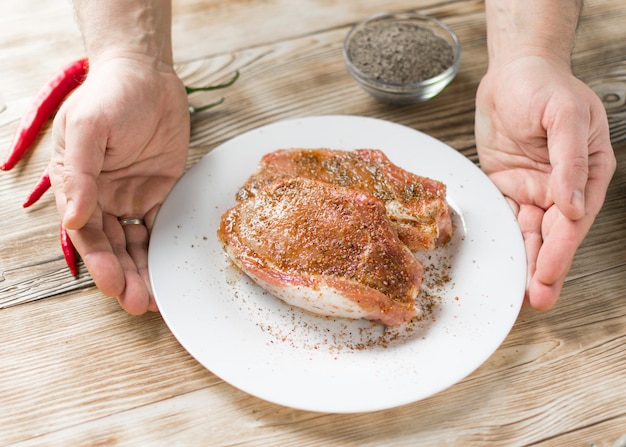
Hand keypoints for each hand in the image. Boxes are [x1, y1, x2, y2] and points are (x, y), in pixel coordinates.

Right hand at [50, 56, 189, 313]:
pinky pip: (161, 227)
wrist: (147, 75)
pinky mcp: (160, 193)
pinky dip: (164, 249)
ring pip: (136, 243)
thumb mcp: (88, 128)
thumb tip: (73, 219)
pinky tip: (170, 270)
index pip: (86, 233)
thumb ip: (79, 173)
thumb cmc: (110, 95)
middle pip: (112, 246)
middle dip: (125, 276)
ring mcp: (132, 197)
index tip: (113, 286)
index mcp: (77, 186)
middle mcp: (103, 197)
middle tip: (139, 305)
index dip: (99, 262)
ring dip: (144, 271)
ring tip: (155, 300)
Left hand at [475, 55, 615, 309]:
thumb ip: (570, 161)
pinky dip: (501, 238)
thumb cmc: (546, 86)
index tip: (547, 274)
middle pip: (552, 234)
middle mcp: (560, 187)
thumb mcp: (566, 116)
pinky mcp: (505, 185)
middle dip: (544, 267)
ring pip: (528, 232)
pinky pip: (503, 216)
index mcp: (587, 174)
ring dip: (524, 261)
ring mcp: (532, 188)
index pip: (574, 220)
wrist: (513, 72)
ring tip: (518, 292)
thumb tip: (572, 206)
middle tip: (536, 299)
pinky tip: (498, 260)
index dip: (561, 249)